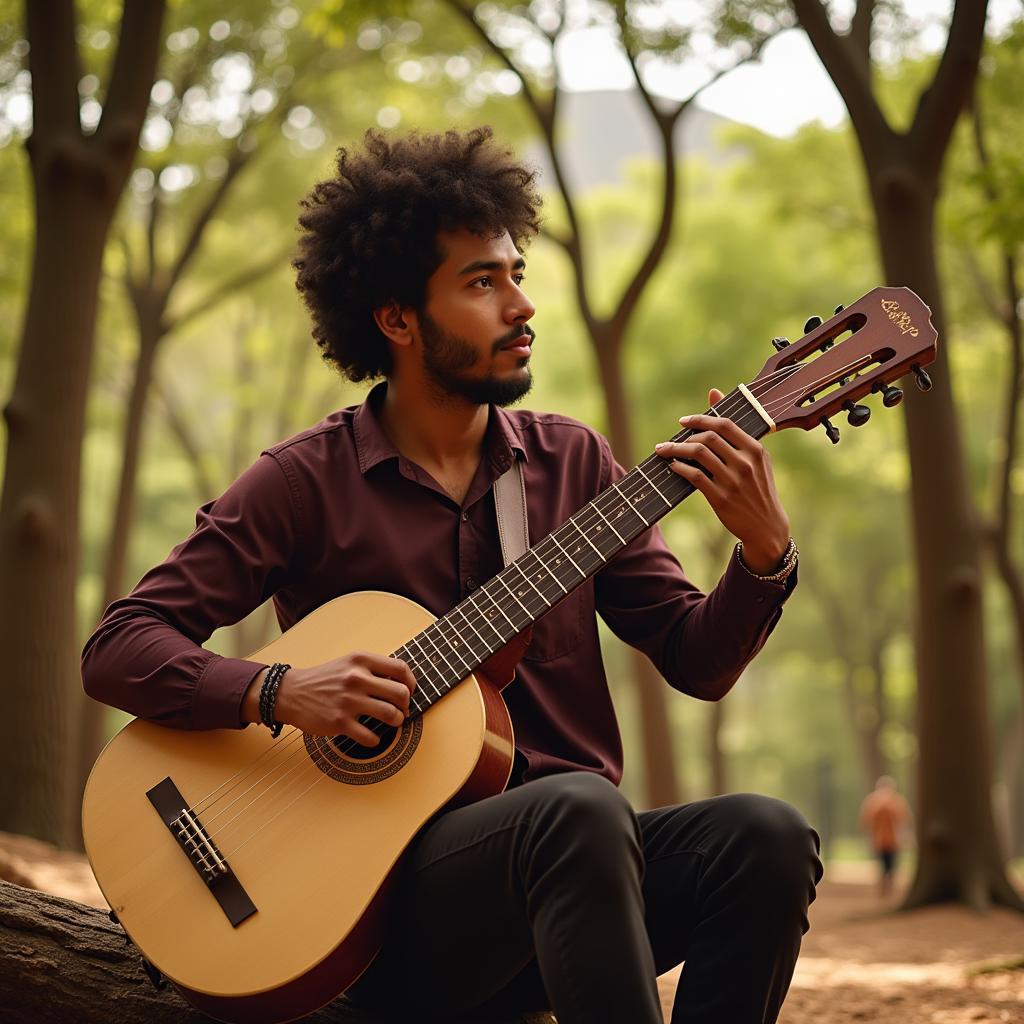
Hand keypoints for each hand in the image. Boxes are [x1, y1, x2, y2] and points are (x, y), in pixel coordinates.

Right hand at [245, 651, 416, 743]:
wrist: (291, 693)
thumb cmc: (325, 678)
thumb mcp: (349, 663)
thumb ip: (374, 668)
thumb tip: (404, 682)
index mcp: (360, 660)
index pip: (400, 668)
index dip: (411, 682)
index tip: (409, 690)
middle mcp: (356, 678)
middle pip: (400, 693)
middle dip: (406, 705)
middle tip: (402, 710)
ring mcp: (348, 701)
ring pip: (391, 714)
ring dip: (397, 721)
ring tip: (393, 722)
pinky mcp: (339, 722)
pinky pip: (370, 737)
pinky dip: (375, 740)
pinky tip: (371, 736)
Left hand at [654, 387, 790, 572]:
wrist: (767, 527)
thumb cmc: (757, 488)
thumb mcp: (754, 458)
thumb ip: (733, 429)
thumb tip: (713, 392)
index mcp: (755, 450)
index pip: (724, 424)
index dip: (699, 419)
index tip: (683, 421)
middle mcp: (746, 463)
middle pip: (707, 438)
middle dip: (683, 437)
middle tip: (669, 442)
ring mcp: (734, 481)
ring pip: (698, 455)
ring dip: (675, 450)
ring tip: (664, 451)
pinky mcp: (721, 498)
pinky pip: (694, 476)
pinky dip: (679, 468)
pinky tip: (673, 467)